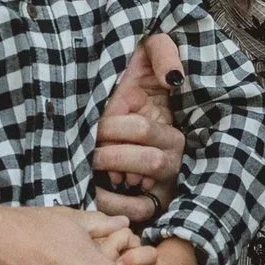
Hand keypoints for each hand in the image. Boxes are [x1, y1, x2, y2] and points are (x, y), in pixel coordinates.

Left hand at [93, 32, 186, 223]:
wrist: (109, 100)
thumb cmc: (129, 80)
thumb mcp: (147, 53)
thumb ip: (162, 52)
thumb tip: (174, 76)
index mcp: (169, 126)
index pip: (144, 130)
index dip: (115, 127)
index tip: (96, 125)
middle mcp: (170, 156)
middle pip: (149, 162)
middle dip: (113, 155)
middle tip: (90, 151)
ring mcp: (160, 182)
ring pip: (144, 190)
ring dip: (113, 182)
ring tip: (91, 171)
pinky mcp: (148, 202)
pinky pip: (138, 211)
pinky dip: (116, 206)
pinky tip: (96, 192)